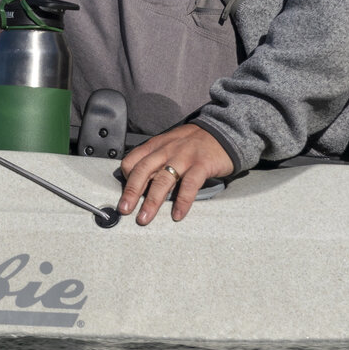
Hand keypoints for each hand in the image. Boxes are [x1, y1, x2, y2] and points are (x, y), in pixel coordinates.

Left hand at [117, 123, 233, 225]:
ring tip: (144, 218)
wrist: (224, 131)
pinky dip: (182, 201)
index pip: (132, 160)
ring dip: (152, 201)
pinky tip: (177, 214)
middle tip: (124, 210)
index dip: (126, 179)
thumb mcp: (170, 145)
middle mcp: (167, 149)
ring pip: (163, 180)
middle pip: (143, 171)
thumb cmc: (194, 142)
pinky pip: (189, 185)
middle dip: (131, 192)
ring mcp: (184, 156)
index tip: (124, 195)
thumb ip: (156, 160)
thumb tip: (141, 182)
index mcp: (156, 145)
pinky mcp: (202, 164)